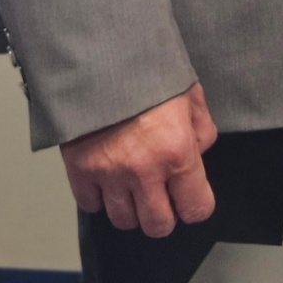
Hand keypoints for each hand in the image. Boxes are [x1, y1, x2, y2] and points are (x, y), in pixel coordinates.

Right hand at [61, 83, 217, 236]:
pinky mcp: (80, 171)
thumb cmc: (147, 69)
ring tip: (133, 186)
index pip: (196, 208)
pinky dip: (99, 197)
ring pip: (124, 220)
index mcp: (177, 151)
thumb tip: (200, 151)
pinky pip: (91, 205)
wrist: (100, 57)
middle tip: (161, 196)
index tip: (190, 198)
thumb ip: (201, 128)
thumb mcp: (190, 92)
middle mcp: (144, 170)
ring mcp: (110, 174)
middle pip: (158, 226)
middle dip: (164, 214)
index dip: (195, 205)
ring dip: (131, 208)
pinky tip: (107, 179)